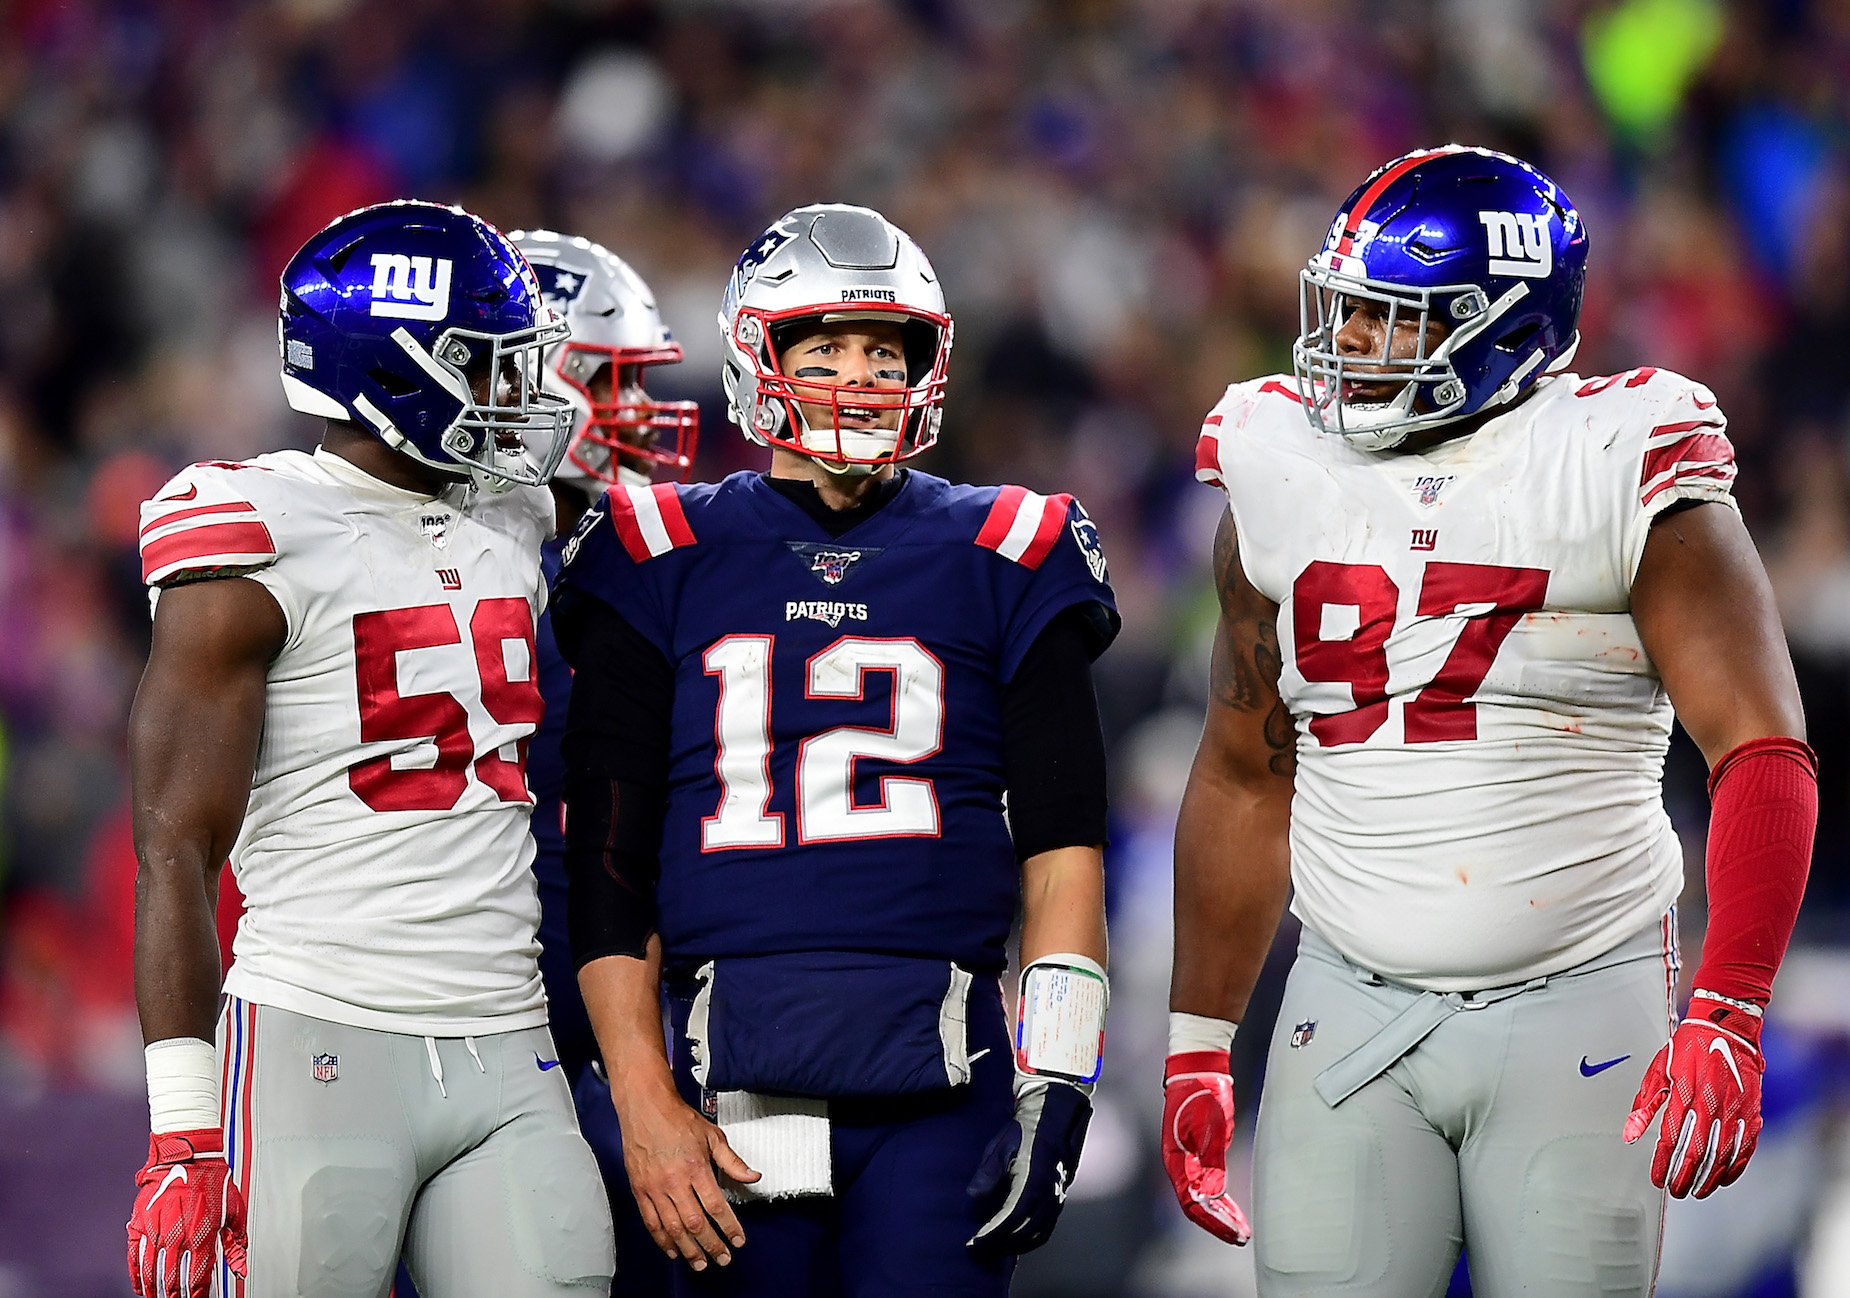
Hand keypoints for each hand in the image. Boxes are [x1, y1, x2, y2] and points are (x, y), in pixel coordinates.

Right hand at [126, 1128, 246, 1296]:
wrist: (188, 1156)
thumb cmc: (213, 1180)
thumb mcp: (234, 1211)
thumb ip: (236, 1244)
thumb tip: (240, 1269)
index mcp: (202, 1234)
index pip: (197, 1278)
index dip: (197, 1295)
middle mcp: (177, 1236)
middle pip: (171, 1280)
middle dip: (175, 1297)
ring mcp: (155, 1231)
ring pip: (151, 1274)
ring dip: (155, 1291)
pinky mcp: (140, 1225)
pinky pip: (134, 1258)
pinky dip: (137, 1276)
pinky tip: (141, 1287)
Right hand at [612, 1072, 758, 1271]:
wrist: (645, 1108)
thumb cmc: (677, 1119)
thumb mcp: (712, 1136)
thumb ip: (732, 1162)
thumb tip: (752, 1176)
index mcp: (695, 1167)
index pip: (716, 1206)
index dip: (728, 1227)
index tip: (737, 1240)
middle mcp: (674, 1181)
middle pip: (695, 1223)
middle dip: (711, 1245)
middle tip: (722, 1258)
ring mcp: (654, 1187)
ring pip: (672, 1227)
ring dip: (688, 1249)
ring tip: (700, 1262)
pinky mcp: (640, 1190)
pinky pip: (651, 1221)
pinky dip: (662, 1240)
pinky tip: (673, 1250)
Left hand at [967, 1079, 1090, 1256]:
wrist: (1055, 1115)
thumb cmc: (1025, 1129)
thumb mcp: (1001, 1145)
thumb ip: (988, 1172)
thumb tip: (973, 1195)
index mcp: (1033, 1181)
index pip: (1009, 1219)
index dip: (991, 1234)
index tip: (973, 1242)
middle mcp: (1049, 1194)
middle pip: (1024, 1232)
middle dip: (1000, 1244)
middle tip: (979, 1248)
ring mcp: (1057, 1197)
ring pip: (1038, 1234)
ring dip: (1016, 1245)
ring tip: (995, 1248)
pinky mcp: (1060, 1197)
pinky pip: (1047, 1228)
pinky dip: (1031, 1240)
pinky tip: (1017, 1240)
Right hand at [1162, 1050, 1250, 1244]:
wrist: (1198, 1067)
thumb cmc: (1201, 1093)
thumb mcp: (1211, 1128)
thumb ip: (1211, 1161)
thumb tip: (1214, 1193)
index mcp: (1176, 1160)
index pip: (1192, 1203)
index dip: (1212, 1222)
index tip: (1233, 1233)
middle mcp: (1180, 1164)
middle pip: (1197, 1205)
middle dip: (1218, 1223)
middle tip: (1241, 1236)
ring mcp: (1189, 1158)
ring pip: (1202, 1196)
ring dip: (1220, 1214)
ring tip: (1239, 1228)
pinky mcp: (1200, 1151)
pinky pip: (1208, 1183)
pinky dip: (1220, 1198)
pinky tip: (1231, 1206)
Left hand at [1624, 994, 1764, 1198]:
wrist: (1727, 1028)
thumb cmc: (1689, 1047)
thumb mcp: (1658, 1070)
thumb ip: (1645, 1104)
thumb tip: (1630, 1133)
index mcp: (1683, 1093)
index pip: (1670, 1138)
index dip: (1662, 1162)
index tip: (1657, 1177)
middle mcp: (1711, 1104)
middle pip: (1697, 1151)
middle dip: (1685, 1175)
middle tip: (1676, 1190)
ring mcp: (1735, 1109)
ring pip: (1722, 1154)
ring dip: (1709, 1177)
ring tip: (1697, 1191)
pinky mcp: (1752, 1111)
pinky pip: (1746, 1146)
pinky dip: (1735, 1166)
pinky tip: (1724, 1178)